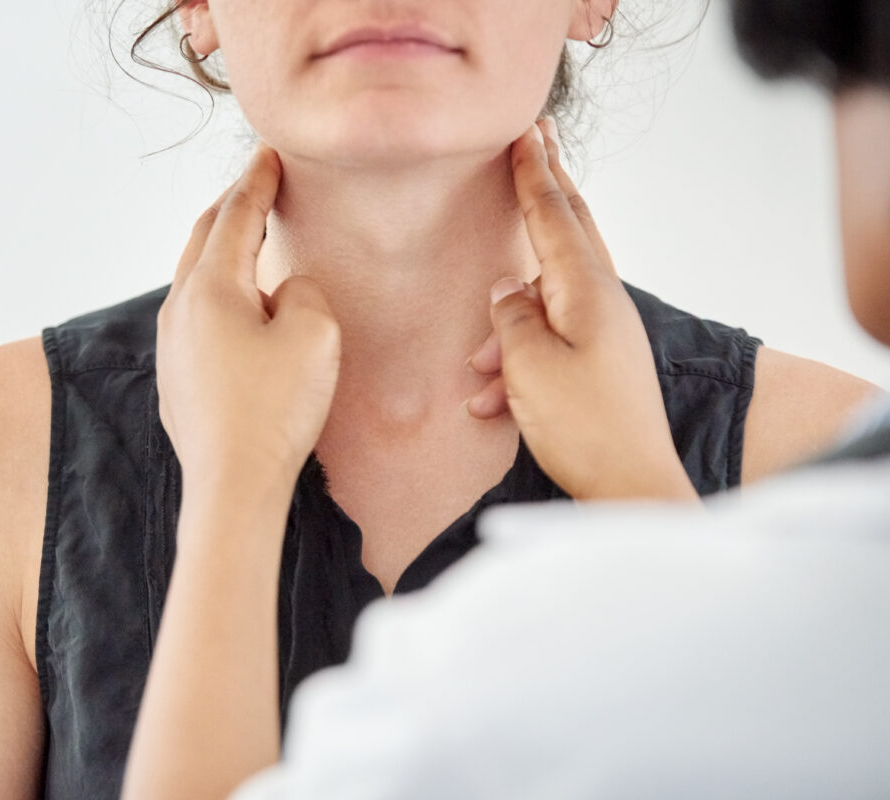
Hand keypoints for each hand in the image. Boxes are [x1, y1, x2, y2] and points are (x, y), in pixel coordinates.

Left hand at [156, 144, 341, 500]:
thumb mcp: (313, 334)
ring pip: (195, 280)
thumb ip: (302, 291)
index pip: (235, 216)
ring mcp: (172, 347)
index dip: (256, 181)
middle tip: (257, 185)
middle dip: (231, 208)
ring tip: (248, 241)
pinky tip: (239, 310)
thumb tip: (281, 291)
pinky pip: (197, 319)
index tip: (269, 155)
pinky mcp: (177, 380)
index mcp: (209, 288)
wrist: (232, 486)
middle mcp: (179, 310)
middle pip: (203, 240)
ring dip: (222, 252)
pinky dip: (219, 295)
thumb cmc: (273, 411)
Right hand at [465, 119, 696, 500]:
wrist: (630, 487)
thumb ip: (511, 318)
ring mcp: (605, 332)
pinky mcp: (600, 362)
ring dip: (507, 325)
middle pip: (570, 232)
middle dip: (548, 190)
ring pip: (547, 300)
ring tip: (479, 370)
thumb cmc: (584, 428)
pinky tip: (489, 403)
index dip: (534, 174)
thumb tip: (507, 289)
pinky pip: (549, 343)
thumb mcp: (529, 367)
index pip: (555, 216)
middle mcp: (602, 302)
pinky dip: (517, 363)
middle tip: (538, 144)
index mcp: (587, 292)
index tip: (526, 134)